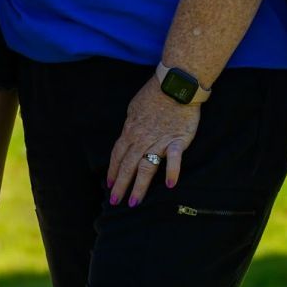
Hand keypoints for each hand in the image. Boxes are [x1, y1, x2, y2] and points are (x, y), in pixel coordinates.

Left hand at [107, 74, 201, 206]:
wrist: (175, 84)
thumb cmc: (155, 94)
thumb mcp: (134, 108)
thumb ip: (131, 125)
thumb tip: (127, 136)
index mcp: (131, 130)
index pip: (118, 155)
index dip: (113, 171)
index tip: (109, 185)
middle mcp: (142, 138)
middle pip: (128, 165)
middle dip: (121, 185)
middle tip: (115, 202)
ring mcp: (159, 141)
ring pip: (146, 166)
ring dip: (139, 186)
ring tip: (134, 202)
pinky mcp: (177, 140)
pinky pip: (174, 158)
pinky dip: (172, 171)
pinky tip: (170, 185)